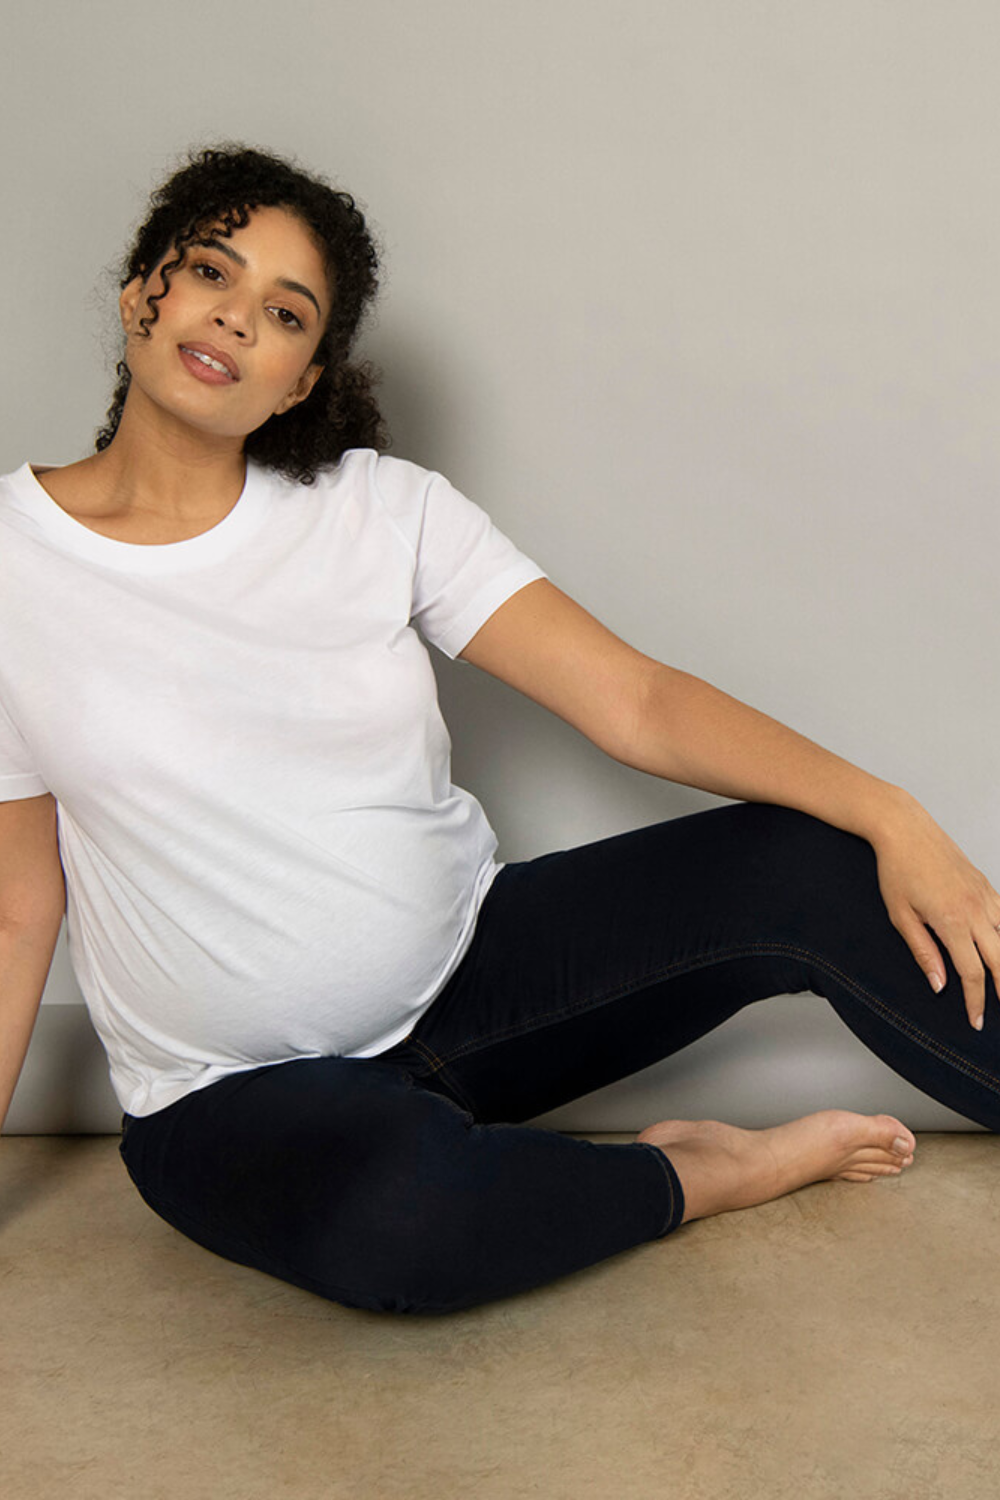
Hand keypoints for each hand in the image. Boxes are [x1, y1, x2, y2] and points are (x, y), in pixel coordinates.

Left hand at [871, 796, 999, 1029]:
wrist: (905, 829)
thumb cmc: (896, 870)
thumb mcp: (901, 916)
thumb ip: (923, 952)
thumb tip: (940, 985)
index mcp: (952, 922)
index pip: (973, 973)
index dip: (976, 1001)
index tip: (975, 1020)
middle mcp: (975, 910)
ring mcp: (984, 896)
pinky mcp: (986, 885)